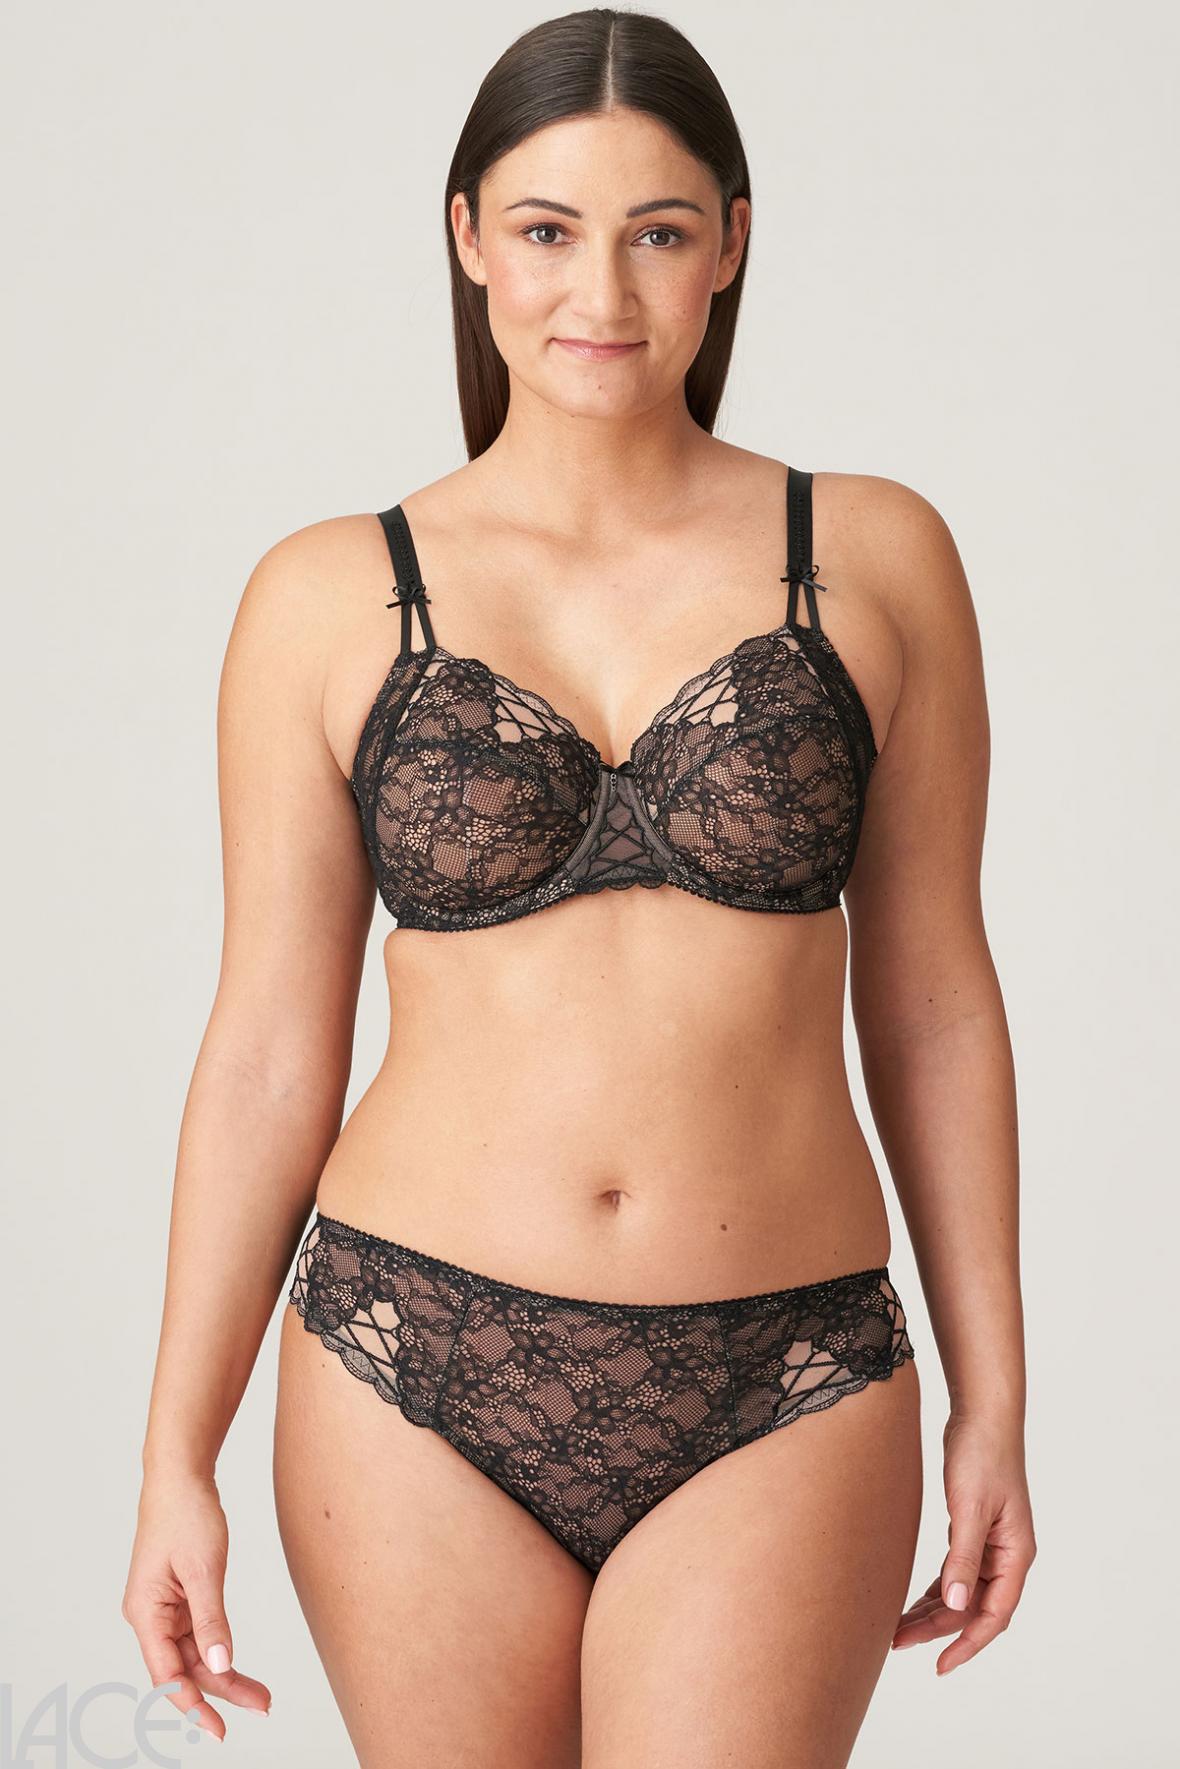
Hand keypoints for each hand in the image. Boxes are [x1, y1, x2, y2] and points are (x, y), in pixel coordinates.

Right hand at [121, 1467, 270, 1742]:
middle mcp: (150, 1615)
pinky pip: (198, 1634)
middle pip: (184, 1668)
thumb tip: (220, 1666)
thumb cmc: (186, 1514)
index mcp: (145, 1612)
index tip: (218, 1729)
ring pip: (194, 1654)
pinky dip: (219, 1648)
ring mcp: (164, 1607)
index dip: (192, 1704)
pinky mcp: (179, 1597)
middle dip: (220, 1691)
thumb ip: (212, 1620)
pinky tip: (238, 1664)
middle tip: (261, 1707)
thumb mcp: (204, 1569)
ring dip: (224, 1673)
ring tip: (261, 1694)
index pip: (167, 1673)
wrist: (181, 1476)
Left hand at [891, 1411, 1036, 1674]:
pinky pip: (955, 1572)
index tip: (939, 1665)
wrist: (981, 1413)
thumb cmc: (982, 1454)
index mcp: (1015, 1555)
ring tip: (897, 1628)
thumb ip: (963, 1558)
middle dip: (938, 1630)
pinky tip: (913, 1600)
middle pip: (974, 1608)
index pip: (994, 1615)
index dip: (967, 1644)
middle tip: (897, 1642)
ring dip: (933, 1612)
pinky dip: (935, 1588)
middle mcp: (1007, 1555)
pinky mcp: (973, 1529)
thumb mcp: (970, 1507)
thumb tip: (953, 1606)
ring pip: (962, 1593)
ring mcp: (991, 1544)